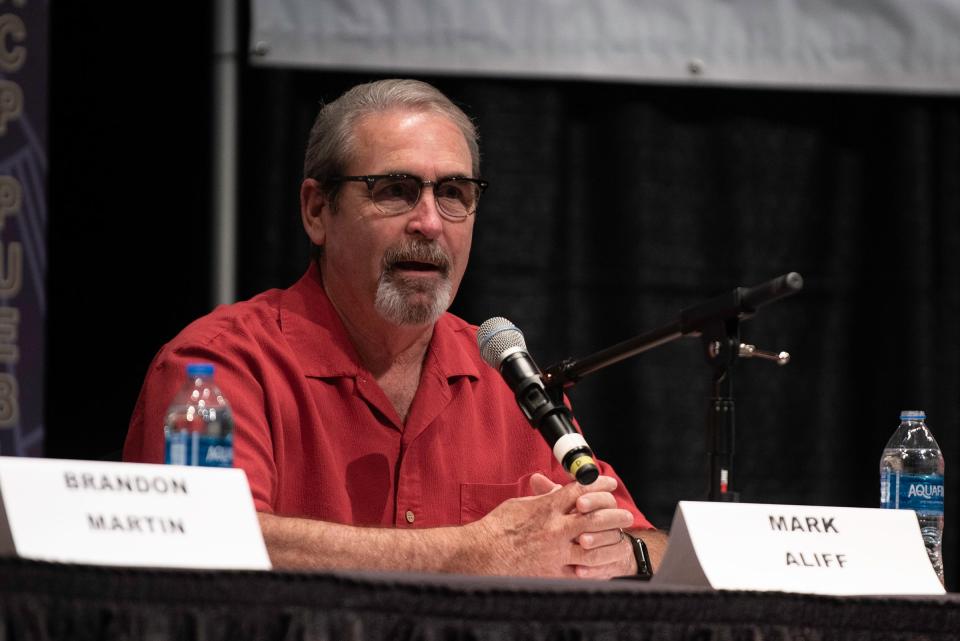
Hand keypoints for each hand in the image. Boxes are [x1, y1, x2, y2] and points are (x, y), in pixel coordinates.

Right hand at [466, 474, 633, 578]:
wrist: (480, 554)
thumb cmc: (496, 528)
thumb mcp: (519, 505)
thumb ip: (541, 499)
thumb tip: (554, 491)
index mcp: (546, 507)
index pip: (580, 490)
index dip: (598, 484)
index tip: (609, 482)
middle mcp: (554, 528)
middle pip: (594, 517)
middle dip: (613, 513)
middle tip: (626, 513)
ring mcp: (555, 551)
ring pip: (593, 544)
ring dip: (610, 540)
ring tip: (621, 538)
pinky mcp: (552, 572)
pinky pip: (581, 570)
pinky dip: (594, 566)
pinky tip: (603, 563)